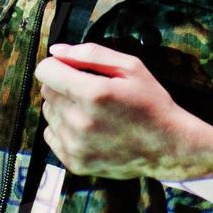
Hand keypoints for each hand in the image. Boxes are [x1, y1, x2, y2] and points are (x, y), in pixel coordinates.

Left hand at [37, 43, 212, 181]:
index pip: (46, 71)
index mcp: (93, 93)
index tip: (72, 69)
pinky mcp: (74, 162)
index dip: (59, 65)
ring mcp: (75, 145)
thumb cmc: (151, 103)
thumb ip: (91, 54)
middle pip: (46, 91)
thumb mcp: (131, 67)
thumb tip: (57, 51)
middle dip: (63, 85)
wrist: (167, 146)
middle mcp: (80, 121)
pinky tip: (87, 128)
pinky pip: (51, 136)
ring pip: (47, 113)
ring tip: (91, 111)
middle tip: (90, 91)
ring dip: (64, 107)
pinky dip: (64, 129)